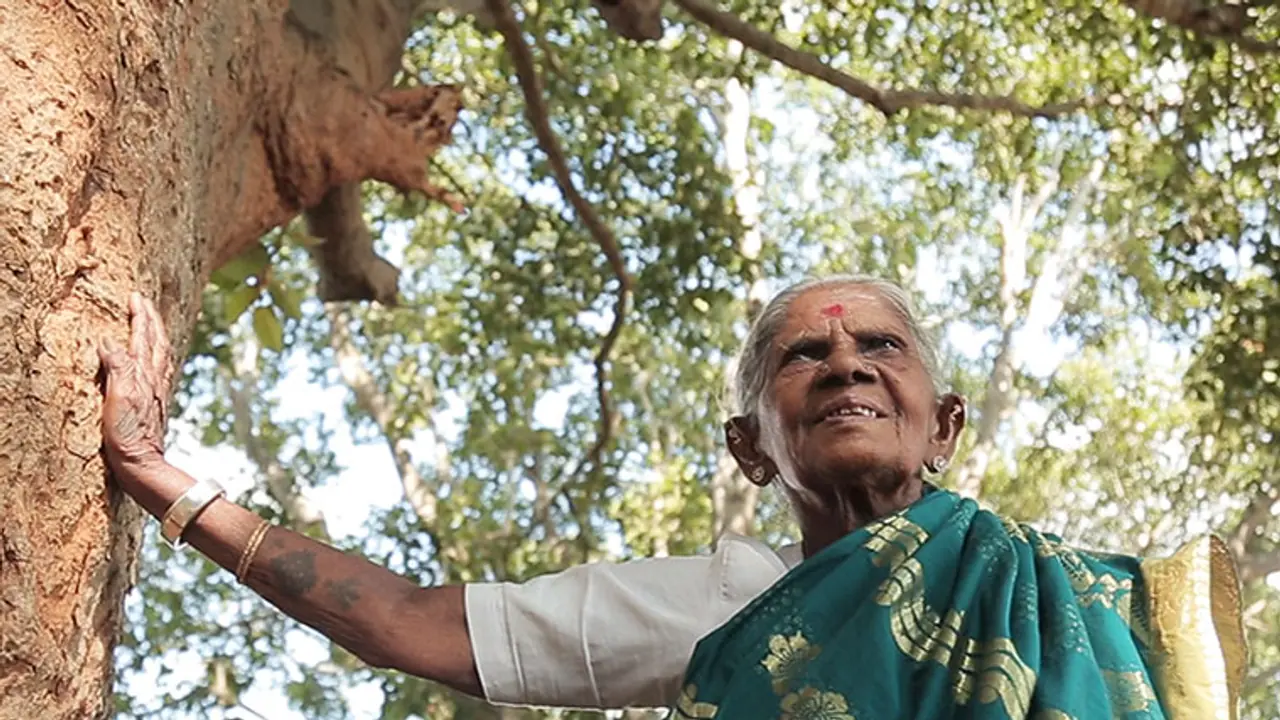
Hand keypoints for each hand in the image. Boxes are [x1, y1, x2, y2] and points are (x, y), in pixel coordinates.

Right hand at [99, 293, 173, 477]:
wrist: (143, 463)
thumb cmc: (128, 434)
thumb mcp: (118, 398)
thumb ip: (118, 367)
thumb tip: (110, 341)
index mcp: (144, 374)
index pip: (143, 337)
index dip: (140, 316)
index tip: (136, 296)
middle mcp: (154, 379)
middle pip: (157, 341)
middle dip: (151, 319)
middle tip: (144, 301)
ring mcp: (157, 390)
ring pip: (161, 353)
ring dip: (156, 334)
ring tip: (152, 322)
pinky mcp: (155, 402)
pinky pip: (160, 369)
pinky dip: (158, 354)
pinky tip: (157, 359)